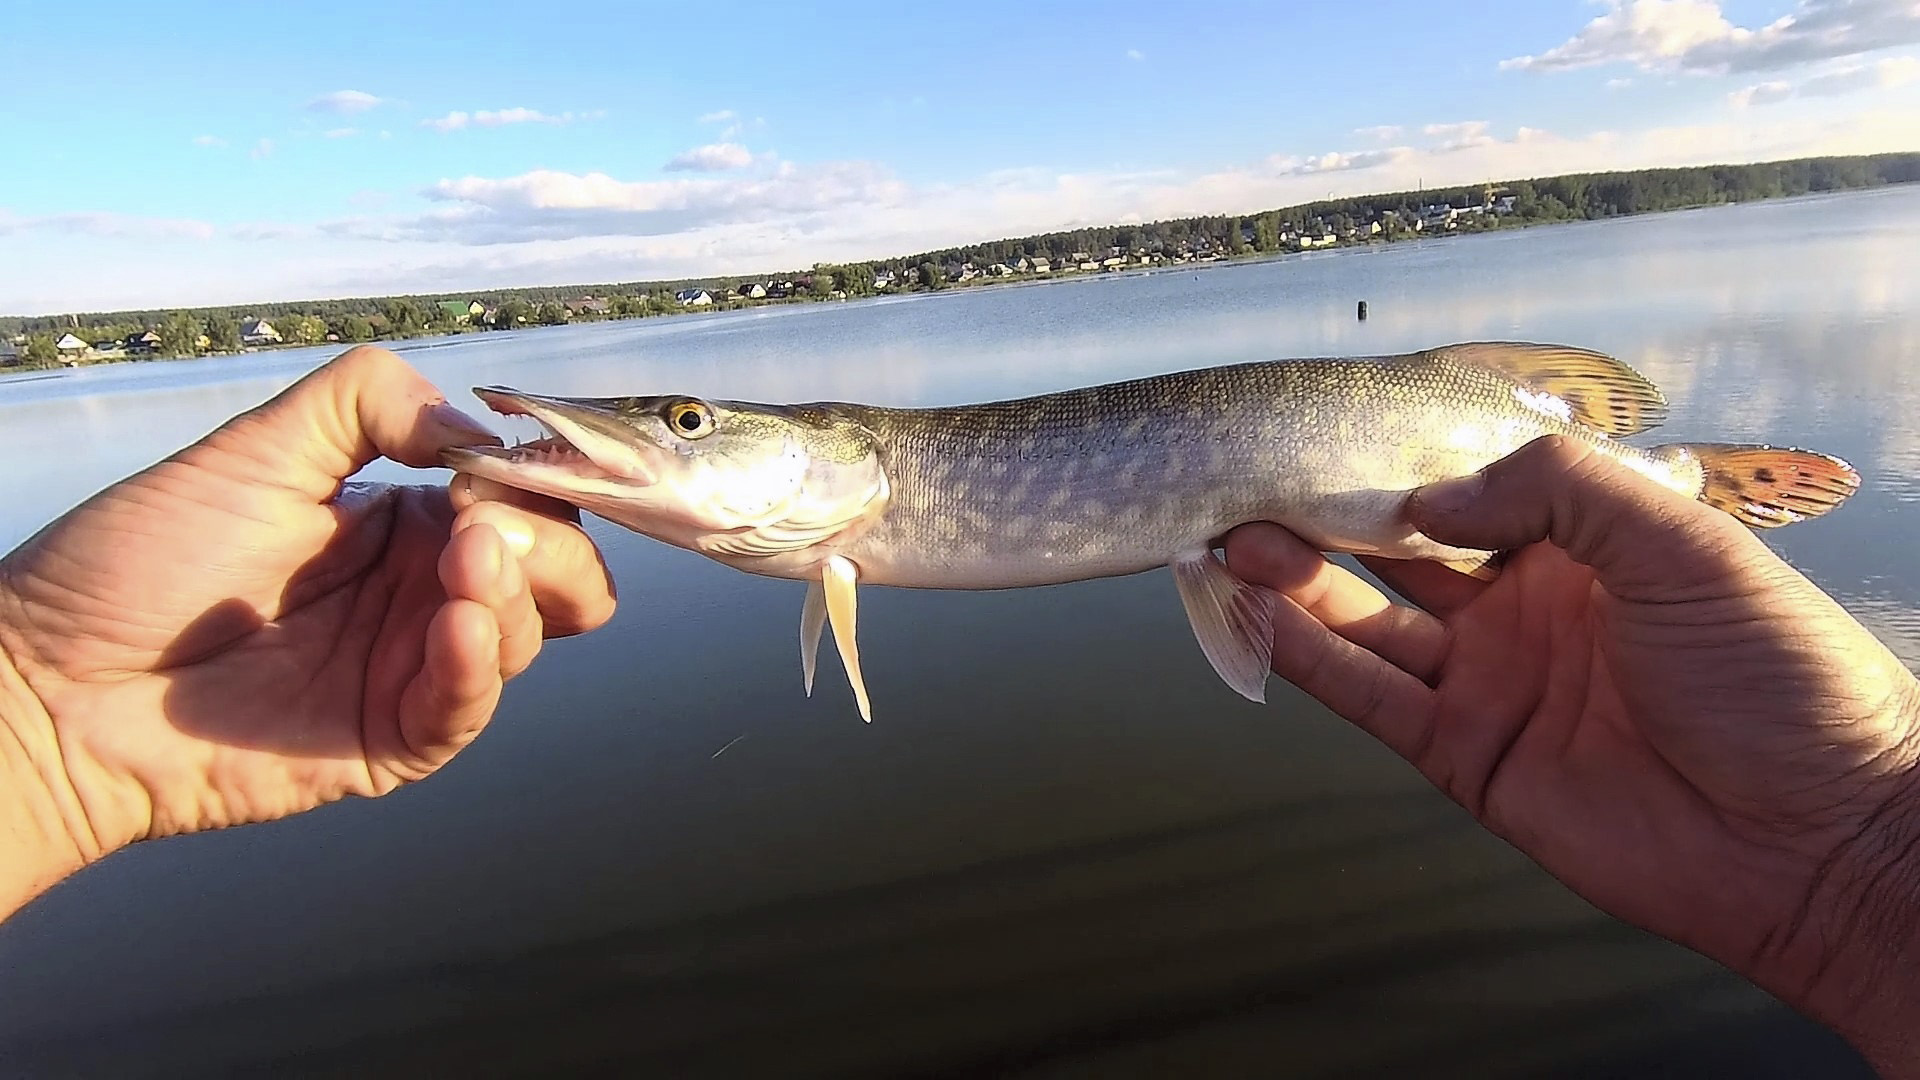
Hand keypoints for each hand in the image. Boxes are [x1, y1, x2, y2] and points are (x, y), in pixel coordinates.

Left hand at [0, 346, 614, 915]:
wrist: (54, 682)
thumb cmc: (137, 561)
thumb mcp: (257, 448)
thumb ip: (367, 403)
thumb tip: (473, 428)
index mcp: (402, 524)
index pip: (520, 500)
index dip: (536, 482)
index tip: (504, 468)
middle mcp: (419, 594)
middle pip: (551, 573)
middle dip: (545, 544)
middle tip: (488, 529)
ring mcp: (407, 670)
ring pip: (523, 636)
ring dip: (513, 596)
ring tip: (464, 570)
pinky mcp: (388, 743)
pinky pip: (466, 710)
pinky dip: (477, 666)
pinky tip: (455, 628)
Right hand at [1224, 435, 1919, 1074]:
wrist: (1819, 837)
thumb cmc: (1778, 675)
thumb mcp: (1682, 542)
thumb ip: (1555, 491)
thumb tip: (1426, 501)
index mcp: (1584, 547)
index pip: (1467, 491)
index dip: (1394, 466)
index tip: (1326, 438)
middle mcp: (1524, 609)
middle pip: (1399, 554)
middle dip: (1325, 520)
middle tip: (1250, 488)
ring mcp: (1491, 684)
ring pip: (1368, 623)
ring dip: (1299, 584)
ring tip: (1233, 542)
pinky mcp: (1467, 757)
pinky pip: (1373, 698)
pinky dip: (1311, 660)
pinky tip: (1263, 618)